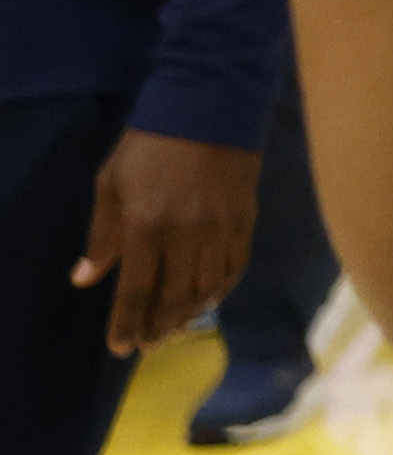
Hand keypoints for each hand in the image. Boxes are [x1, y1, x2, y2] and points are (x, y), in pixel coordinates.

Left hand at [75, 131, 257, 355]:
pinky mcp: (245, 220)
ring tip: (174, 327)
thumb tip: (84, 279)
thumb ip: (101, 234)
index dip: (127, 322)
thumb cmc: (150, 144)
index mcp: (147, 225)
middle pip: (175, 295)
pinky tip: (208, 299)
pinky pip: (235, 266)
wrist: (209, 107)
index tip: (121, 348)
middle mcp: (186, 234)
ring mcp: (220, 229)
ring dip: (189, 312)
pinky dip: (221, 289)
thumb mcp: (111, 183)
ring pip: (207, 287)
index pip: (136, 288)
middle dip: (159, 325)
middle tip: (148, 345)